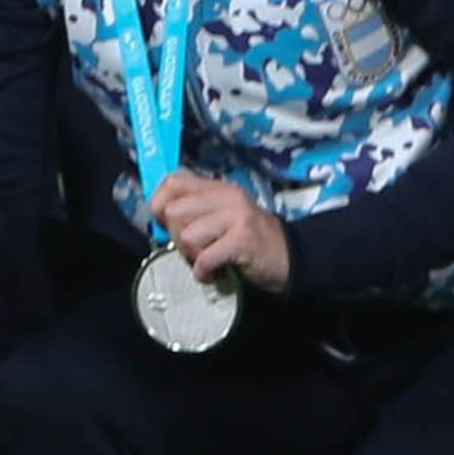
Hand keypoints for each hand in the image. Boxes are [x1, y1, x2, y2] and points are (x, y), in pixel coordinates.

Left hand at [150, 171, 293, 293]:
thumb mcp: (226, 215)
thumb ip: (198, 210)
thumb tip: (161, 218)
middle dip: (177, 236)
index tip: (166, 223)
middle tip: (195, 248)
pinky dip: (204, 272)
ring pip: (186, 236)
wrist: (293, 258)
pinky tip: (215, 272)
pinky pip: (204, 258)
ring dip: (192, 256)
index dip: (160, 203)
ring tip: (208, 260)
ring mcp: (236, 217)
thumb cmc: (253, 240)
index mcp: (220, 188)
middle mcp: (228, 197)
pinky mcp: (242, 241)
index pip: (174, 182)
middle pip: (174, 212)